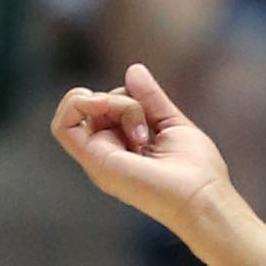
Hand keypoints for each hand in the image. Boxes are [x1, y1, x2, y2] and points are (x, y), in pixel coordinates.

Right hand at [53, 65, 232, 234]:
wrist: (201, 197)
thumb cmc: (197, 169)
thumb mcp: (171, 123)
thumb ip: (150, 99)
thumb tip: (133, 68)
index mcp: (123, 146)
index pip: (107, 108)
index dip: (127, 98)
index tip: (152, 116)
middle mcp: (106, 152)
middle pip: (96, 107)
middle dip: (125, 102)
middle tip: (147, 128)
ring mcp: (98, 157)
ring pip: (84, 111)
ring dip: (112, 103)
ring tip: (139, 129)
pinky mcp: (93, 160)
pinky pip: (63, 125)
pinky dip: (77, 105)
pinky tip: (101, 103)